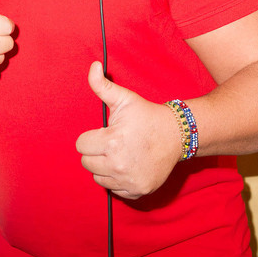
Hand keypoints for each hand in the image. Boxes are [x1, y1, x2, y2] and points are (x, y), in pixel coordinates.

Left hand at [76, 62, 182, 198]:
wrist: (177, 135)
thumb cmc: (147, 115)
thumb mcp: (125, 98)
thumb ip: (102, 85)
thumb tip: (93, 66)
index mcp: (111, 141)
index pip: (81, 145)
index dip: (91, 137)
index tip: (104, 132)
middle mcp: (118, 164)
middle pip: (87, 163)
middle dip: (96, 152)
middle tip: (112, 143)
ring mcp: (128, 180)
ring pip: (98, 177)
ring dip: (104, 167)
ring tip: (119, 154)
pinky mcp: (137, 191)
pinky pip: (113, 189)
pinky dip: (117, 180)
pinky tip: (128, 166)